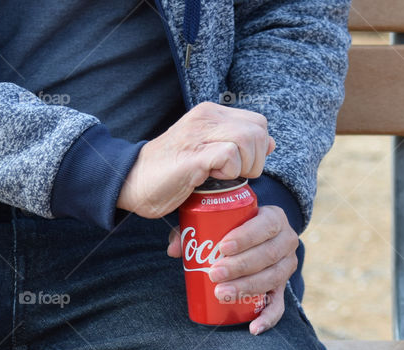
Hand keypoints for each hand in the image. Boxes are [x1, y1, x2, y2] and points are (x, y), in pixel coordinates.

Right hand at [118, 102, 275, 218]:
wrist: (132, 181)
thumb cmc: (170, 172)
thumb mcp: (208, 152)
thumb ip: (236, 144)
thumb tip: (271, 143)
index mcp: (211, 114)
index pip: (258, 123)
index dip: (258, 149)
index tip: (241, 167)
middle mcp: (206, 116)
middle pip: (259, 130)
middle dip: (256, 160)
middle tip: (235, 176)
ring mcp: (199, 133)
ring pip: (249, 140)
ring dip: (244, 167)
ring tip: (222, 177)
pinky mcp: (194, 154)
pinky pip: (230, 155)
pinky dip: (229, 172)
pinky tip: (211, 178)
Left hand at [168, 205, 297, 334]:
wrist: (256, 237)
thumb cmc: (231, 226)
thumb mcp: (216, 219)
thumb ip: (193, 228)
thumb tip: (175, 250)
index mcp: (274, 218)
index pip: (266, 225)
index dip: (246, 237)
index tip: (222, 247)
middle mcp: (286, 241)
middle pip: (268, 255)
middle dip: (240, 266)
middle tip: (214, 273)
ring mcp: (286, 266)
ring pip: (273, 279)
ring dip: (247, 288)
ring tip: (220, 293)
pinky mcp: (282, 288)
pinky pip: (279, 305)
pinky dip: (268, 318)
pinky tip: (253, 328)